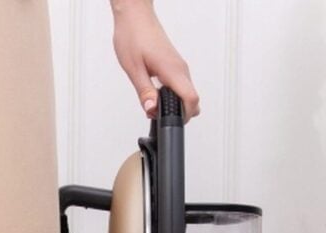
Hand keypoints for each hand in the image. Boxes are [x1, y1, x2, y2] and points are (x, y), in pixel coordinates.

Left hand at [111, 0, 201, 119]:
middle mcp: (180, 68)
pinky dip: (172, 95)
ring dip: (174, 104)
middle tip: (156, 113)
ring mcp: (179, 66)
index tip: (170, 122)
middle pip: (192, 99)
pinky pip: (181, 86)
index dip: (184, 116)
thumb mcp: (133, 69)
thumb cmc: (133, 36)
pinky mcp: (175, 65)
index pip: (191, 99)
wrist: (135, 17)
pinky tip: (157, 95)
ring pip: (187, 93)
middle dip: (178, 113)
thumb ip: (144, 92)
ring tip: (153, 104)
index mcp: (172, 70)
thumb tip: (151, 109)